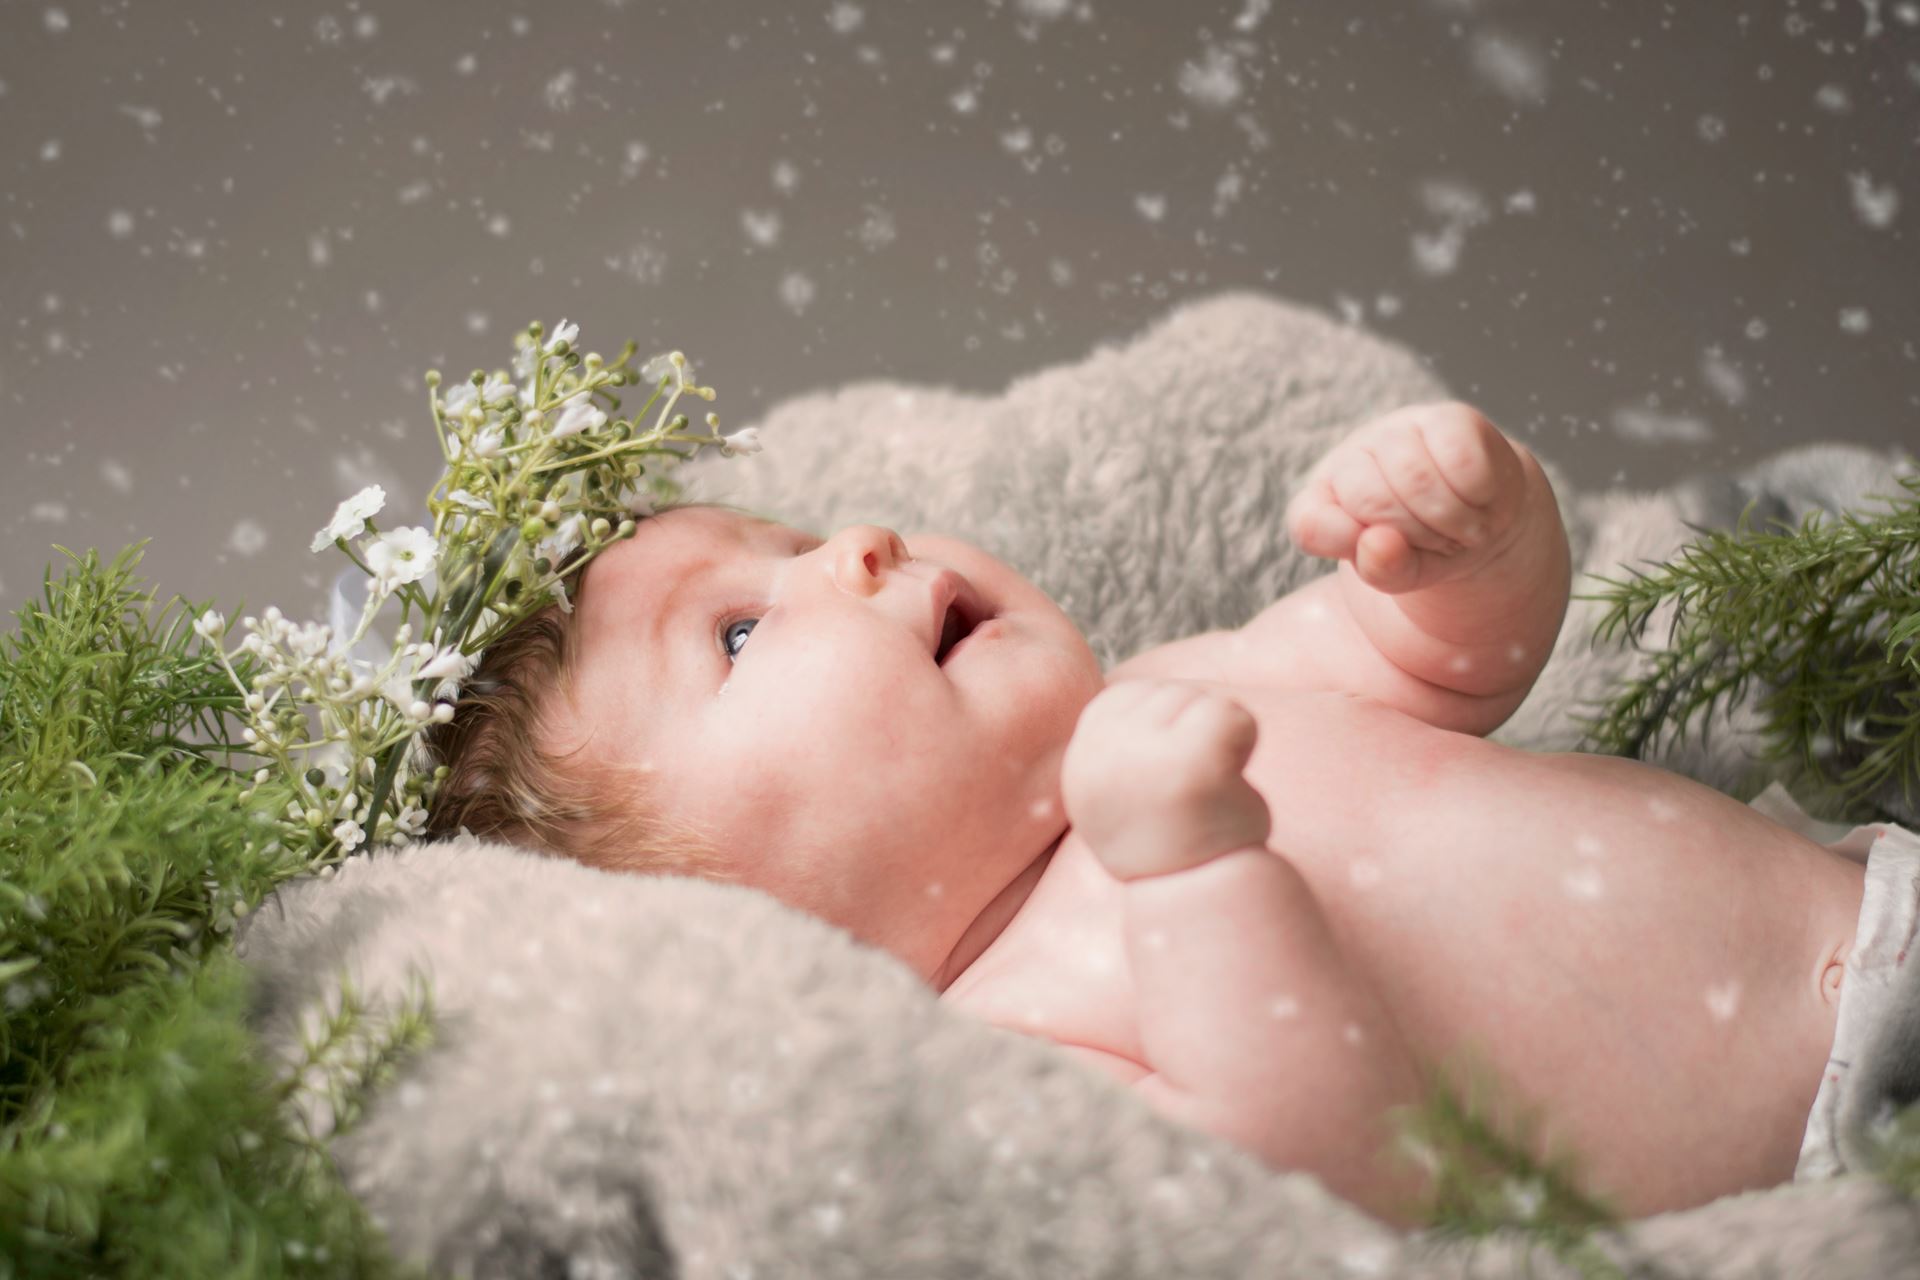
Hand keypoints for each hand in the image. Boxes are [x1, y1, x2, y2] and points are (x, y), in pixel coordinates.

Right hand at [1060, 679, 1272, 881]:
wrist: (1196, 893)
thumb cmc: (1165, 833)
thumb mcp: (1118, 782)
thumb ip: (1117, 738)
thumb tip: (1128, 692)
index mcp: (1083, 750)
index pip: (1140, 697)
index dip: (1166, 739)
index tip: (1159, 789)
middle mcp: (1104, 750)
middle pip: (1174, 695)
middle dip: (1194, 738)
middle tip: (1186, 798)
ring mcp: (1147, 755)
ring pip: (1207, 702)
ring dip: (1220, 747)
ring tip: (1203, 797)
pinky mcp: (1195, 762)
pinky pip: (1237, 717)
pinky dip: (1246, 745)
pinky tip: (1227, 788)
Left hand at [1284, 401, 1531, 594]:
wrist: (1483, 521)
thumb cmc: (1429, 549)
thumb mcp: (1402, 575)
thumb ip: (1381, 570)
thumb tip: (1376, 543)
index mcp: (1321, 499)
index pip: (1311, 523)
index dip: (1353, 546)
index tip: (1389, 556)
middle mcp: (1351, 457)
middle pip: (1370, 499)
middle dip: (1416, 536)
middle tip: (1439, 543)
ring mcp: (1396, 431)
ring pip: (1415, 478)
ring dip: (1451, 520)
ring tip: (1462, 527)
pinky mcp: (1446, 417)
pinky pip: (1459, 459)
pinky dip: (1476, 494)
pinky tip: (1480, 499)